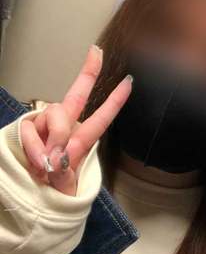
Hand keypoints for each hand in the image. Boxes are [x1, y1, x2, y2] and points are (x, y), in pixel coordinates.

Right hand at [20, 45, 131, 195]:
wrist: (32, 201)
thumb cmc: (52, 193)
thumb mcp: (64, 186)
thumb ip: (62, 169)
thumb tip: (56, 153)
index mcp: (80, 142)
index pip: (101, 118)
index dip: (115, 100)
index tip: (129, 81)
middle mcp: (65, 129)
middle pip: (75, 97)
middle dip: (88, 73)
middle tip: (97, 53)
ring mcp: (46, 128)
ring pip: (54, 115)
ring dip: (54, 138)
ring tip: (48, 163)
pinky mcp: (28, 130)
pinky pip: (32, 129)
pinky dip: (35, 146)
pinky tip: (37, 162)